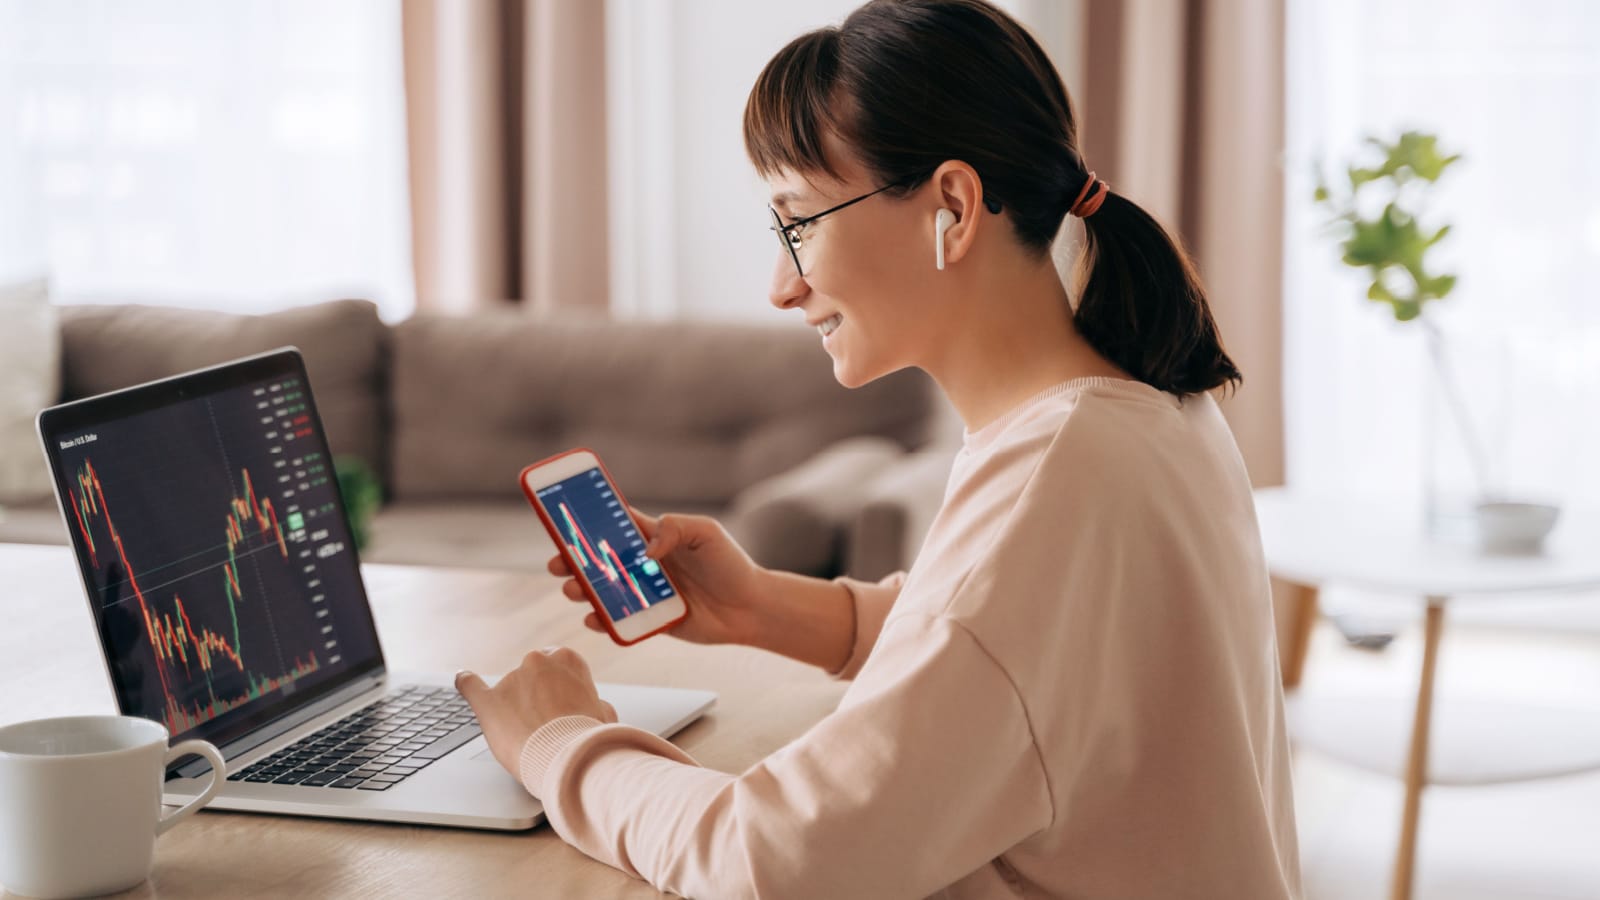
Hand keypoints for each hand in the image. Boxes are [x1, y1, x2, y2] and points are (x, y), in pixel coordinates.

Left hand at [454, 648, 617, 779]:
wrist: (567, 759)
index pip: (558, 665)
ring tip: (531, 737)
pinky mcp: (488, 702)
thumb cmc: (588, 738)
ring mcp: (510, 680)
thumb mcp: (602, 715)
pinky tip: (463, 679)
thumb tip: (594, 706)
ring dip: (516, 707)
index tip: (562, 706)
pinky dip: (466, 682)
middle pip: (532, 675)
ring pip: (510, 690)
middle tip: (547, 724)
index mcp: (567, 658)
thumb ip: (593, 703)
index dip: (559, 689)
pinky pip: (470, 685)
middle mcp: (536, 661)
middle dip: (537, 696)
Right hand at [548, 507, 768, 646]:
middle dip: (572, 560)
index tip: (561, 519)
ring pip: (602, 591)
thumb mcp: (707, 532)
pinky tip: (592, 617)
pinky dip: (601, 620)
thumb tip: (645, 550)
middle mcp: (643, 564)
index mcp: (653, 537)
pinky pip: (618, 622)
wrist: (751, 608)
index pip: (613, 524)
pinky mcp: (650, 620)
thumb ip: (674, 528)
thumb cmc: (731, 565)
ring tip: (573, 589)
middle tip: (557, 563)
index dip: (587, 521)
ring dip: (581, 589)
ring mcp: (644, 593)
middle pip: (598, 560)